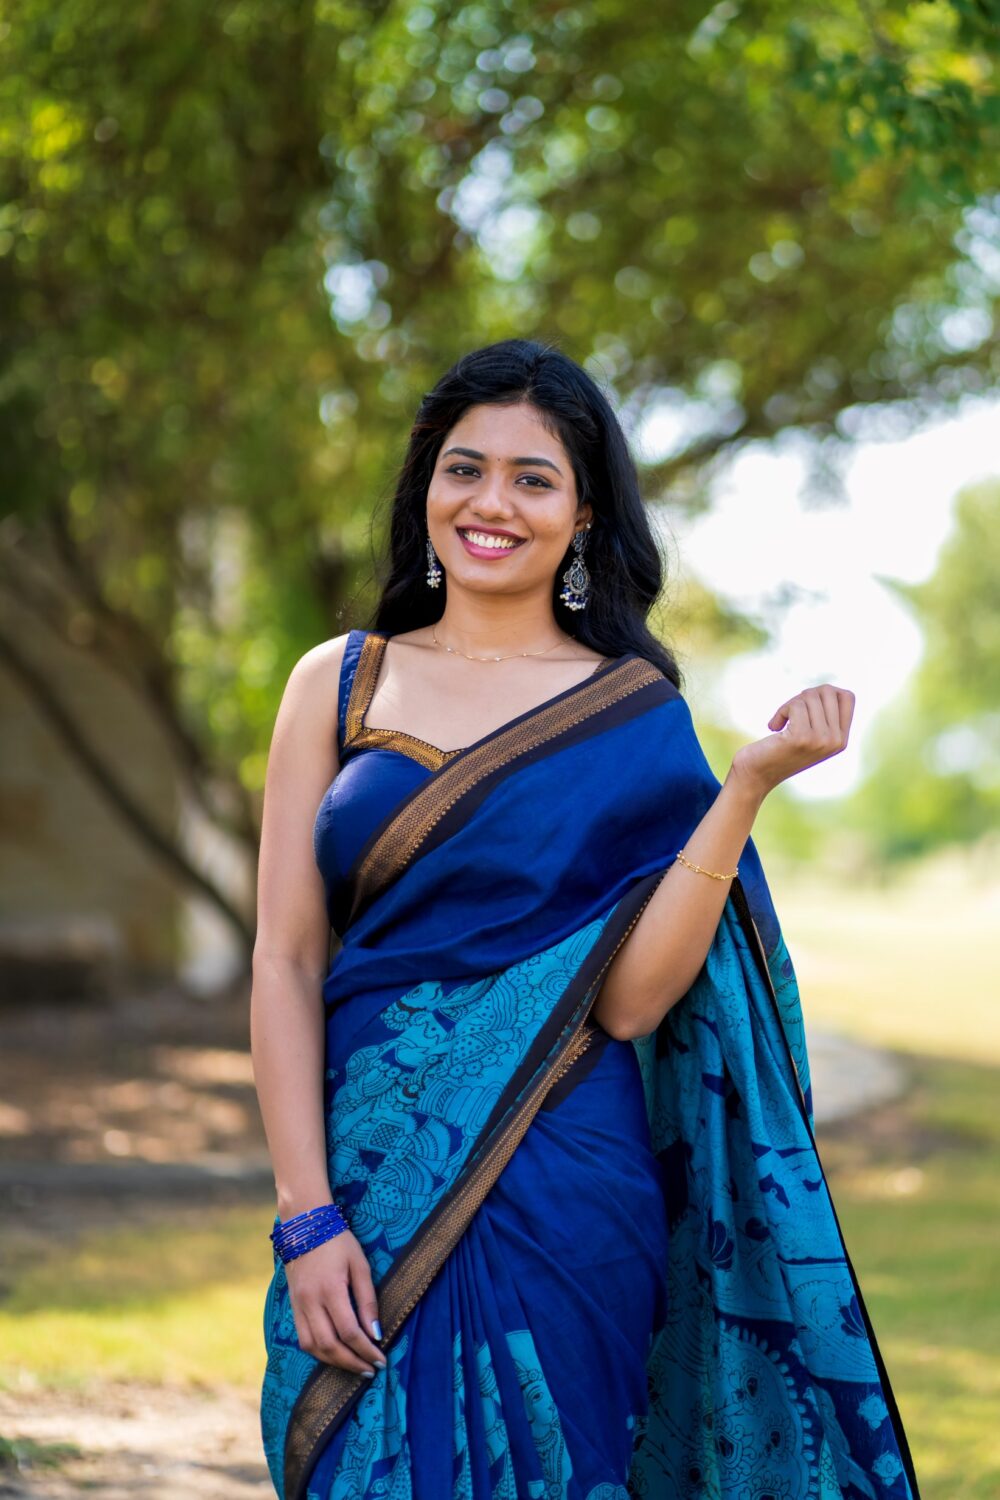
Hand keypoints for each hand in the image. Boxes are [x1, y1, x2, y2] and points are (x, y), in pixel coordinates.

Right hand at [285, 1229, 385, 1376]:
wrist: (305, 1226)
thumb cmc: (338, 1242)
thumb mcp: (359, 1264)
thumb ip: (368, 1299)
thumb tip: (376, 1333)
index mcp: (330, 1289)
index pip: (349, 1331)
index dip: (366, 1350)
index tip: (381, 1360)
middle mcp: (310, 1301)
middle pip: (330, 1345)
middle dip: (352, 1362)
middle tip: (370, 1370)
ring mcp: (298, 1305)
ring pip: (313, 1347)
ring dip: (334, 1362)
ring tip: (355, 1366)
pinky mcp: (293, 1307)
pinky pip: (303, 1339)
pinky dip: (319, 1352)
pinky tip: (335, 1354)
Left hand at [729, 684, 855, 798]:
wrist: (757, 775)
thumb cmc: (779, 750)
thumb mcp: (810, 734)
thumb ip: (823, 716)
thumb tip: (829, 689)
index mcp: (842, 739)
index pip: (848, 696)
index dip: (824, 693)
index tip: (806, 706)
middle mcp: (837, 741)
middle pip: (829, 691)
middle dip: (805, 695)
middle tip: (790, 712)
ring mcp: (822, 740)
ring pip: (810, 696)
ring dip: (790, 704)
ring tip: (782, 721)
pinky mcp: (802, 738)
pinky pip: (796, 706)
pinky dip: (781, 711)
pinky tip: (774, 727)